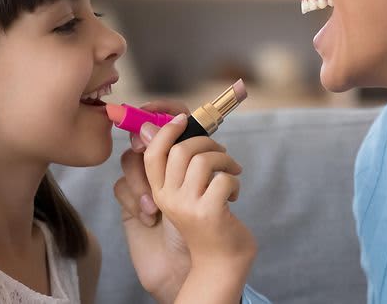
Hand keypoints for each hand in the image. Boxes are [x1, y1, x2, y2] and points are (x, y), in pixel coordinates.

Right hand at [113, 100, 255, 303]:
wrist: (218, 266)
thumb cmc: (205, 228)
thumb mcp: (185, 196)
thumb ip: (176, 166)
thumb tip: (167, 124)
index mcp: (158, 191)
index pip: (152, 151)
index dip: (164, 129)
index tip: (182, 120)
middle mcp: (166, 198)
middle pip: (179, 150)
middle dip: (207, 143)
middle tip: (222, 154)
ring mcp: (185, 206)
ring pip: (202, 160)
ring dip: (226, 162)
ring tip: (232, 174)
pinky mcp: (207, 214)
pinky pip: (223, 180)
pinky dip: (235, 184)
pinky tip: (234, 198)